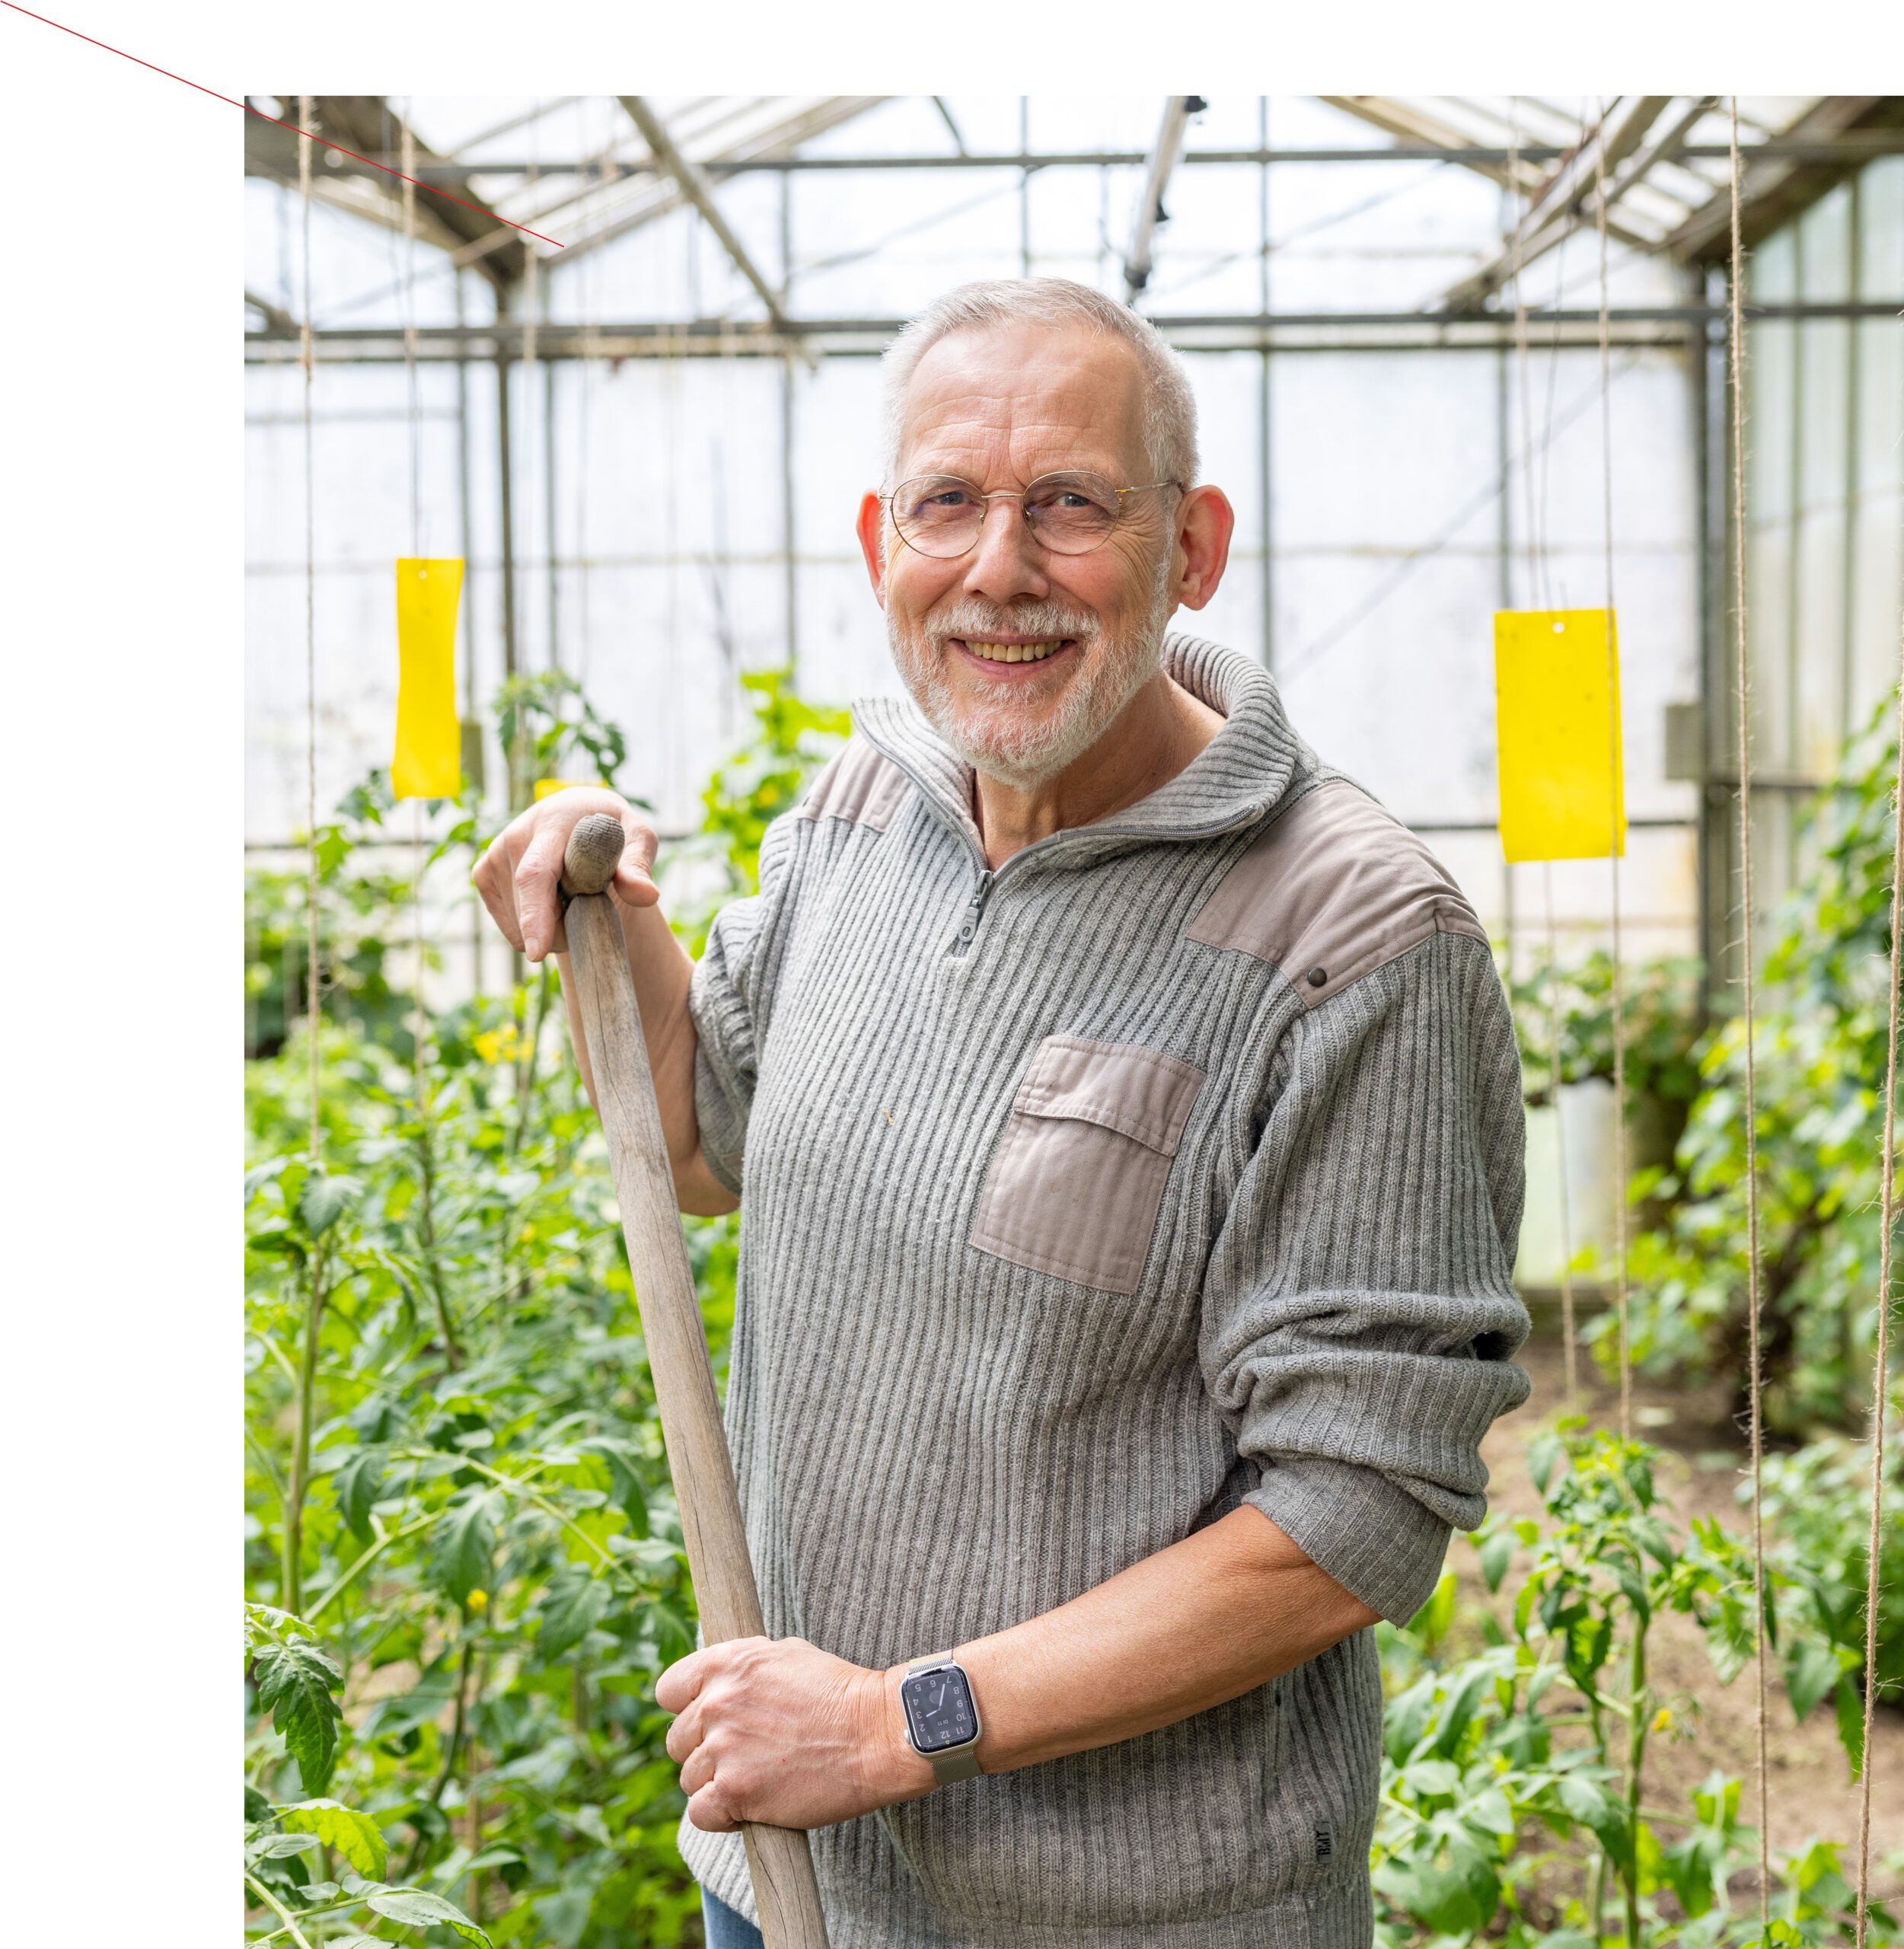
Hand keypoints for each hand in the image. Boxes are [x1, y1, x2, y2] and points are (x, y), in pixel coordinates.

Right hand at [472, 789, 658, 961]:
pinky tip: (550, 901)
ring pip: (519, 922)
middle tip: (591, 913)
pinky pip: (510, 926)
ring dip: (550, 928)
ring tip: (571, 897)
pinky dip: (532, 928)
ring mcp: (494, 855)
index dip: (535, 914)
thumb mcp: (636, 838)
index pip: (536, 874)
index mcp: (552, 822)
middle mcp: (515, 835)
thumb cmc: (610, 831)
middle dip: (561, 928)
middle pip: (529, 906)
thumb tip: (647, 895)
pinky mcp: (482, 873)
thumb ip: (638, 865)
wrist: (576, 816)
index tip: (537, 952)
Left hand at [657, 1636, 934, 1832]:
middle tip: (747, 1757)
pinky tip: (751, 1808)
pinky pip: (700, 1814)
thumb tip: (716, 1682)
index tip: (709, 1724)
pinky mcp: (735, 1791)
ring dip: (717, 1786)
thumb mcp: (787, 1655)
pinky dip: (722, 1818)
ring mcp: (724, 1748)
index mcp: (727, 1663)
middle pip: (677, 1741)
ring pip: (689, 1779)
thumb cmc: (840, 1694)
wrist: (877, 1733)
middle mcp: (717, 1702)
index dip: (687, 1709)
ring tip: (759, 1780)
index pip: (668, 1690)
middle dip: (707, 1752)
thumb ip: (742, 1669)